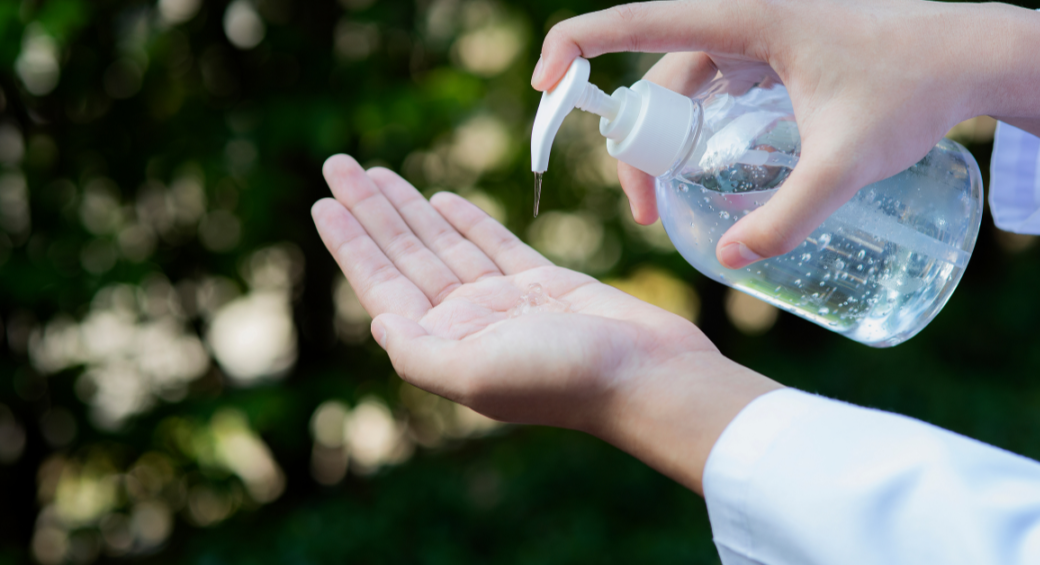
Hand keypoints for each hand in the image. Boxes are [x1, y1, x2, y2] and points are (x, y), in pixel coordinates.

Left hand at [311, 155, 780, 492]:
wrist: (647, 375)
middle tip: (339, 164)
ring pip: (445, 243)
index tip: (323, 202)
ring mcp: (506, 302)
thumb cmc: (564, 379)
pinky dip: (466, 221)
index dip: (351, 243)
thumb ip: (419, 353)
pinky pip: (493, 244)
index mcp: (446, 344)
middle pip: (407, 255)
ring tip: (377, 172)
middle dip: (372, 210)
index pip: (384, 285)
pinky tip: (440, 199)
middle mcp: (468, 323)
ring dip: (410, 208)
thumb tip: (379, 323)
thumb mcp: (475, 374)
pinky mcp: (545, 285)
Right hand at [533, 0, 1039, 268]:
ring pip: (683, 90)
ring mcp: (757, 38)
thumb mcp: (850, 160)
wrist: (972, 56)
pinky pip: (711, 91)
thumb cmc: (916, 90)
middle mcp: (744, 21)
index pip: (642, 21)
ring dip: (665, 146)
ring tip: (669, 209)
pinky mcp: (773, 57)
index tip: (544, 83)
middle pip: (657, 79)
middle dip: (635, 145)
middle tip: (647, 213)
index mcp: (748, 20)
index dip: (580, 44)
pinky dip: (695, 132)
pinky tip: (706, 175)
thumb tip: (729, 261)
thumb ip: (790, 215)